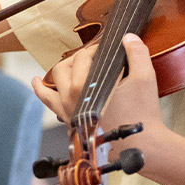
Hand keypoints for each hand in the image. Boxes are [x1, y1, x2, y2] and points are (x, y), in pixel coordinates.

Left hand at [31, 34, 162, 134]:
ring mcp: (69, 114)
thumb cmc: (143, 114)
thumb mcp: (145, 78)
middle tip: (90, 57)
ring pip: (48, 90)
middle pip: (63, 69)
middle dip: (75, 59)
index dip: (94, 49)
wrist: (142, 147)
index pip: (83, 58)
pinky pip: (50, 106)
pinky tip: (39, 87)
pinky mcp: (72, 125)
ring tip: (51, 69)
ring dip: (50, 76)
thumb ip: (137, 54)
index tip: (104, 48)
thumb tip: (127, 37)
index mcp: (85, 87)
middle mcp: (71, 100)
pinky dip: (42, 94)